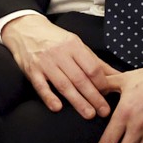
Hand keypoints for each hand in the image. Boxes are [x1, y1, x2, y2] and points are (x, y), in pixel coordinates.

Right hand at [3, 14, 119, 118]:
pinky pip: (41, 86)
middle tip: (104, 111)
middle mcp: (60, 54)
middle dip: (94, 97)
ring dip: (77, 101)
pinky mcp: (32, 71)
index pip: (92, 67)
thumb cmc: (54, 39)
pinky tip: (57, 107)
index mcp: (74, 45)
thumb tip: (116, 75)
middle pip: (80, 79)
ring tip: (89, 113)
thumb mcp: (76, 45)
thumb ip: (95, 61)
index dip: (101, 83)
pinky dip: (49, 97)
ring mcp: (45, 63)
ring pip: (64, 84)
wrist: (25, 29)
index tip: (108, 95)